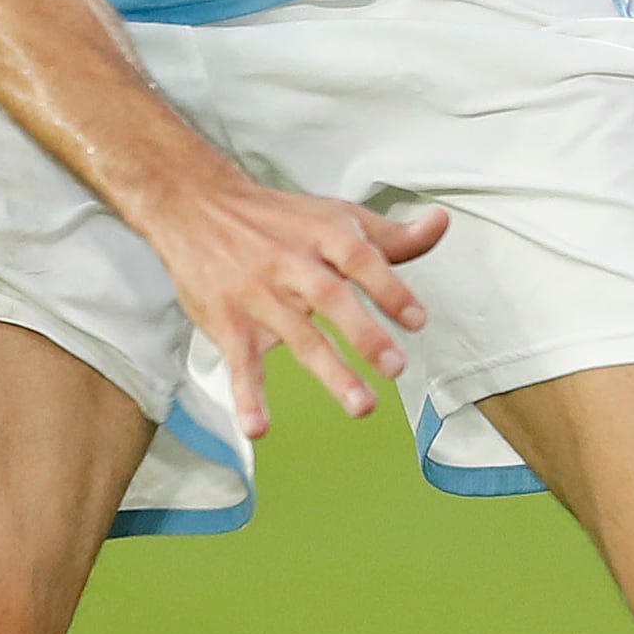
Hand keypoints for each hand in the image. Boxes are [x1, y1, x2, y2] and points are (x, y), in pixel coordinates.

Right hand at [137, 171, 455, 433]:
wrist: (194, 205)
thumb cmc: (276, 219)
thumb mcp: (333, 216)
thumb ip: (389, 235)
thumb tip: (440, 224)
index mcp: (322, 234)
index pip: (361, 258)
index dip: (390, 287)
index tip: (417, 319)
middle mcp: (291, 263)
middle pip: (331, 298)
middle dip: (365, 333)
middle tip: (395, 366)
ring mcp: (258, 294)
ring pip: (297, 335)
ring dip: (330, 372)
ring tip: (363, 406)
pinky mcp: (228, 321)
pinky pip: (239, 363)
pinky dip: (247, 397)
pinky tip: (259, 428)